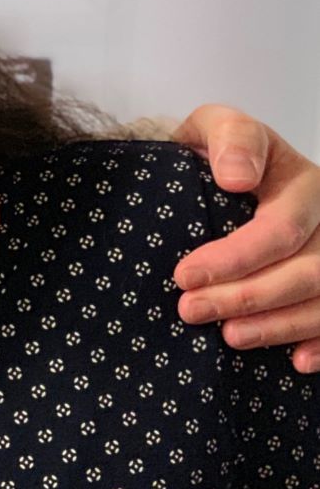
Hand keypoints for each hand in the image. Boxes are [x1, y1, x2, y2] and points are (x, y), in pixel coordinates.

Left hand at [170, 104, 319, 372]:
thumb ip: (230, 138)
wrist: (224, 172)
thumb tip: (235, 178)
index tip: (184, 275)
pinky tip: (297, 362)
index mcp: (302, 184)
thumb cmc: (219, 153)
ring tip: (229, 337)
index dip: (235, 258)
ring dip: (278, 326)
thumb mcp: (216, 127)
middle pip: (305, 272)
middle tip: (190, 310)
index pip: (280, 229)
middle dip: (247, 297)